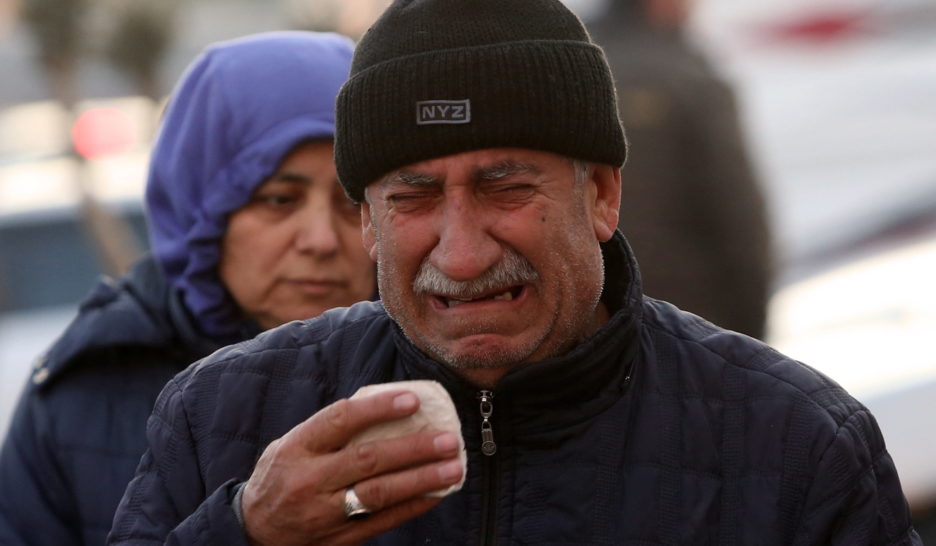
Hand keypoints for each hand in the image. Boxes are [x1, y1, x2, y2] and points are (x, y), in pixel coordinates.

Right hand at [240, 389, 463, 545]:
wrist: (254, 532)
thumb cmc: (280, 477)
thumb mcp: (290, 446)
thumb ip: (328, 430)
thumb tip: (383, 405)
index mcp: (297, 448)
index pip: (340, 420)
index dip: (378, 408)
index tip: (412, 399)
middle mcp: (310, 480)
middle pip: (368, 460)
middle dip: (413, 448)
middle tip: (448, 439)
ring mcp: (324, 512)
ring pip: (379, 494)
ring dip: (421, 480)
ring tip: (453, 467)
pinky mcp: (339, 539)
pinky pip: (382, 521)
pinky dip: (412, 507)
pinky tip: (437, 494)